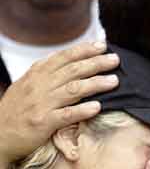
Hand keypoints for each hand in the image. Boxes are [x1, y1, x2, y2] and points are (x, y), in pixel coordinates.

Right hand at [0, 41, 118, 166]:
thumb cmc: (15, 111)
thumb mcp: (26, 86)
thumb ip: (45, 75)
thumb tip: (66, 63)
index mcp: (37, 74)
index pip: (64, 57)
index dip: (84, 50)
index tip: (102, 45)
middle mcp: (40, 86)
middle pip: (73, 70)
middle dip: (97, 63)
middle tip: (116, 59)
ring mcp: (42, 104)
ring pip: (73, 89)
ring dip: (96, 83)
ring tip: (114, 81)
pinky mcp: (43, 122)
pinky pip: (66, 115)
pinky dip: (82, 110)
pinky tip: (97, 107)